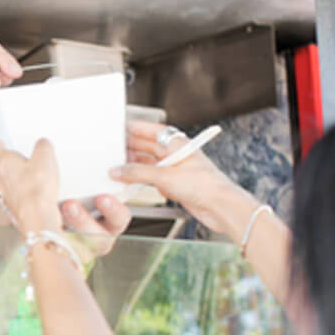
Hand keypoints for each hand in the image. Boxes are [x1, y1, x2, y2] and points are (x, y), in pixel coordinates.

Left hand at [0, 139, 67, 234]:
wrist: (36, 214)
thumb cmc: (36, 186)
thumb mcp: (45, 157)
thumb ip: (43, 146)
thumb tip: (43, 144)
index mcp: (5, 162)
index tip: (0, 142)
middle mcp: (1, 179)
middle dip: (2, 164)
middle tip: (11, 161)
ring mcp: (5, 195)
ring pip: (3, 184)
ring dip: (10, 181)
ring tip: (22, 179)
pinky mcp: (13, 208)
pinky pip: (12, 198)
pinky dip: (19, 195)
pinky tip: (29, 195)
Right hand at [114, 122, 258, 235]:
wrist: (219, 205)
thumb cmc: (204, 184)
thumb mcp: (165, 176)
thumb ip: (138, 173)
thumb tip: (118, 171)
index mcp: (177, 143)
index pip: (153, 130)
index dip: (136, 128)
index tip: (121, 129)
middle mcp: (176, 153)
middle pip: (149, 146)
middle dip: (132, 147)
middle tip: (115, 150)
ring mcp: (175, 168)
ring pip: (149, 163)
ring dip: (135, 166)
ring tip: (119, 167)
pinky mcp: (174, 183)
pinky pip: (152, 178)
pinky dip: (140, 179)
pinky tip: (130, 182)